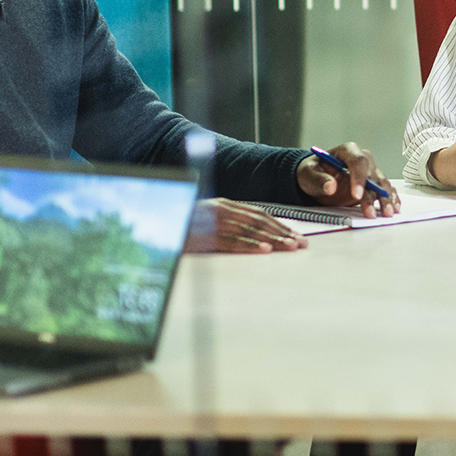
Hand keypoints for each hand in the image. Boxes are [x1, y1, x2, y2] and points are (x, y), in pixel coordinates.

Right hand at [184, 198, 307, 253]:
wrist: (154, 221)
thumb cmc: (181, 226)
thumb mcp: (207, 221)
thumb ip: (227, 224)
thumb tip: (253, 237)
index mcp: (224, 205)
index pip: (259, 214)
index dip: (279, 225)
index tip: (296, 236)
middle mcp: (222, 209)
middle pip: (259, 221)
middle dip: (282, 233)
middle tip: (301, 244)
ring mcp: (213, 221)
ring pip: (249, 230)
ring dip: (272, 239)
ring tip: (290, 247)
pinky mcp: (204, 235)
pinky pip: (230, 241)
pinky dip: (249, 245)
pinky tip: (263, 250)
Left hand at [296, 143, 398, 218]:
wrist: (316, 178)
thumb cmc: (313, 172)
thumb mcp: (309, 174)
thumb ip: (319, 179)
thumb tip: (330, 186)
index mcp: (347, 151)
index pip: (358, 161)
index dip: (359, 178)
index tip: (357, 195)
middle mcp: (362, 160)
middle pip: (372, 174)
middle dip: (372, 194)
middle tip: (369, 212)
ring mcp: (369, 172)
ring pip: (381, 183)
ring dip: (385, 198)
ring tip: (387, 213)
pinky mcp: (373, 185)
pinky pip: (385, 189)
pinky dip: (391, 198)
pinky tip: (394, 207)